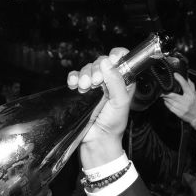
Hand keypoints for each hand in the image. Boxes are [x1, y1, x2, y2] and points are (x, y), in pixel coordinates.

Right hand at [67, 48, 133, 166]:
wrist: (97, 140)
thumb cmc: (113, 124)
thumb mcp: (120, 102)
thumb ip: (116, 81)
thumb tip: (107, 62)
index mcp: (123, 80)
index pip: (121, 58)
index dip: (116, 55)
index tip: (110, 61)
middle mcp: (109, 80)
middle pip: (101, 61)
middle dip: (96, 69)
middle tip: (95, 83)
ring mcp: (94, 86)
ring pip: (87, 68)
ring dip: (84, 75)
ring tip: (85, 87)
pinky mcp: (80, 91)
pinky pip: (75, 77)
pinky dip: (73, 78)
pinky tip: (74, 85)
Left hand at [162, 74, 195, 131]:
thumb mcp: (195, 94)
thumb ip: (191, 86)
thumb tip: (186, 77)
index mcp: (191, 95)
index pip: (185, 85)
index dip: (180, 79)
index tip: (175, 74)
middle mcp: (187, 101)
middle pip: (172, 95)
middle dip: (166, 92)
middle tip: (162, 89)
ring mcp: (182, 108)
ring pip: (169, 101)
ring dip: (165, 98)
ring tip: (163, 95)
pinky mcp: (178, 113)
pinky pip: (169, 107)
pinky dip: (166, 103)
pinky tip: (166, 101)